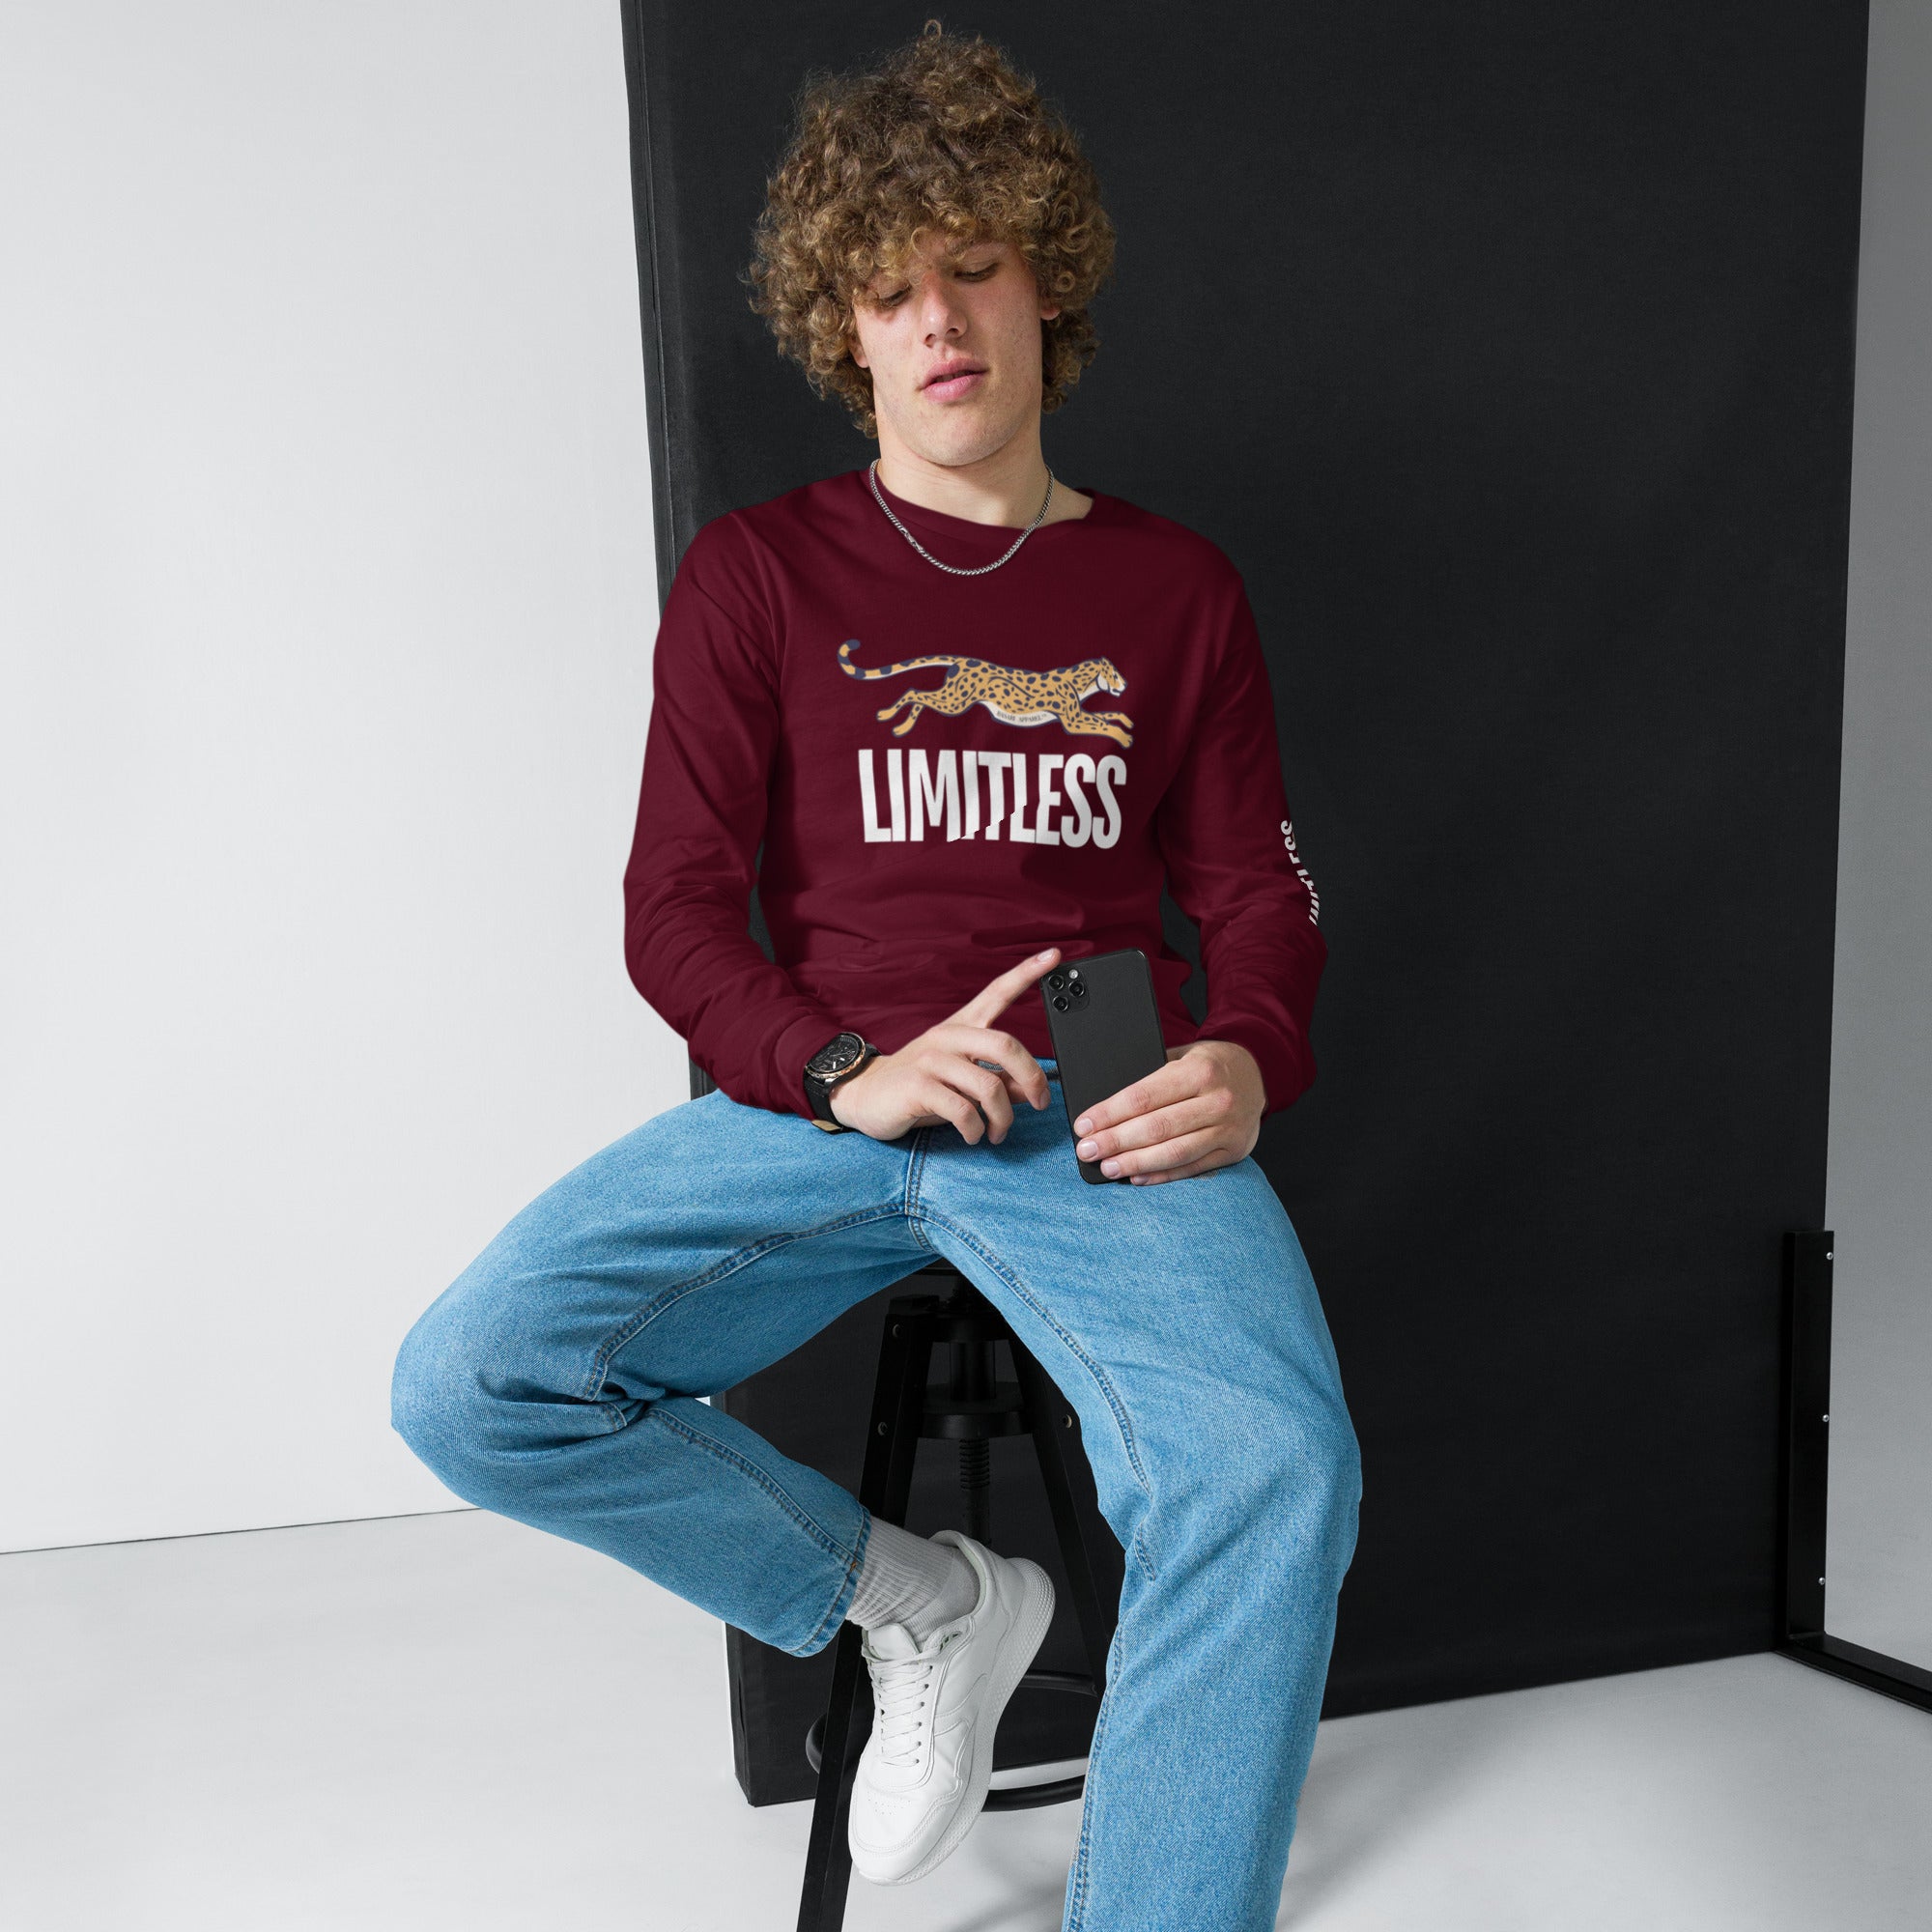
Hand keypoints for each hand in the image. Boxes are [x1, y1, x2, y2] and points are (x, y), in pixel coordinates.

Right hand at [829, 948, 1059, 1142]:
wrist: (865, 1096)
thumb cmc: (918, 1088)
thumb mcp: (962, 1082)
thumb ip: (999, 1082)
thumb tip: (1031, 1090)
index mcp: (962, 1027)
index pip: (997, 992)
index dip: (1027, 973)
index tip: (1055, 956)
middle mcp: (949, 1036)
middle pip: (1006, 1046)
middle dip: (1033, 1079)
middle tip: (1040, 1103)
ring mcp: (932, 1060)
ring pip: (989, 1088)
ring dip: (1002, 1118)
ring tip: (997, 1132)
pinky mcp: (918, 1086)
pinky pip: (964, 1111)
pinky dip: (976, 1130)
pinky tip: (972, 1135)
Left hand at [1072, 1039, 1264, 1185]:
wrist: (1258, 1073)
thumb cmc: (1210, 1065)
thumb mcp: (1183, 1056)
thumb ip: (1153, 1077)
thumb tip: (1107, 1107)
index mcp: (1199, 1071)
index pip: (1144, 1097)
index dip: (1109, 1114)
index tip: (1084, 1125)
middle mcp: (1217, 1101)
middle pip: (1156, 1128)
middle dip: (1115, 1141)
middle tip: (1087, 1150)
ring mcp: (1228, 1129)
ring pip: (1174, 1152)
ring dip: (1135, 1163)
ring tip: (1107, 1167)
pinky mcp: (1233, 1151)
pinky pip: (1192, 1168)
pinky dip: (1162, 1175)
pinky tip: (1138, 1177)